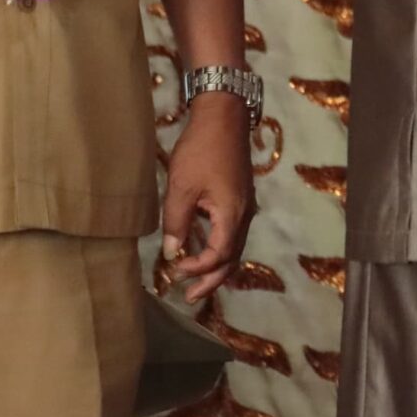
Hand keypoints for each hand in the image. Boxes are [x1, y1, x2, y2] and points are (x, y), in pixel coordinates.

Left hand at [161, 94, 254, 304]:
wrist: (224, 118)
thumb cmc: (200, 151)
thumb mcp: (181, 188)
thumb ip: (176, 223)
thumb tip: (172, 252)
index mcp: (232, 214)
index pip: (219, 255)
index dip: (198, 268)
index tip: (174, 269)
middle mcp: (244, 214)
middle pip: (233, 257)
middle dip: (212, 279)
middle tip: (190, 297)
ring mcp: (245, 206)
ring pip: (235, 246)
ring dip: (216, 266)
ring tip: (197, 281)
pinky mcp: (240, 198)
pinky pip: (232, 233)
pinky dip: (219, 248)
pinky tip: (204, 250)